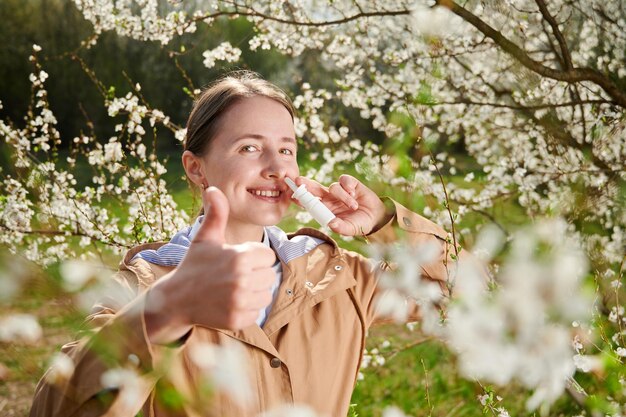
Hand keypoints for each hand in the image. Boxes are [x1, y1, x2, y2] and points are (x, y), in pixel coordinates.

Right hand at [145, 187, 276, 342]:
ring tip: (232, 289)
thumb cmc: (195, 265)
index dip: (254, 257)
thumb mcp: (205, 238)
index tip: (237, 260)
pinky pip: (256, 313)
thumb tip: (214, 188)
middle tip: (233, 276)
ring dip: (253, 293)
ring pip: (266, 295)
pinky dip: (246, 309)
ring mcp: (240, 302)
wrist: (175, 299)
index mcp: (240, 257)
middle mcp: (242, 280)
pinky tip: (229, 303)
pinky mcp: (238, 320)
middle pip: (269, 276)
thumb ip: (216, 213)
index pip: (268, 256)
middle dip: (255, 275)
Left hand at [294, 175, 391, 235]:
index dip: (302, 198)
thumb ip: (341, 228)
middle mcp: (330, 198)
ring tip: (353, 206)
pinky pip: (344, 180)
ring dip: (342, 196)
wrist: (376, 216)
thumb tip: (331, 224)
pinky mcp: (350, 183)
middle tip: (298, 180)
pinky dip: (348, 187)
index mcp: (326, 209)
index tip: (293, 196)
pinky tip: (354, 194)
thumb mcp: (350, 229)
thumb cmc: (360, 224)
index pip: (310, 203)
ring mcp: (339, 190)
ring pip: (333, 187)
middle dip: (306, 184)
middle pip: (314, 189)